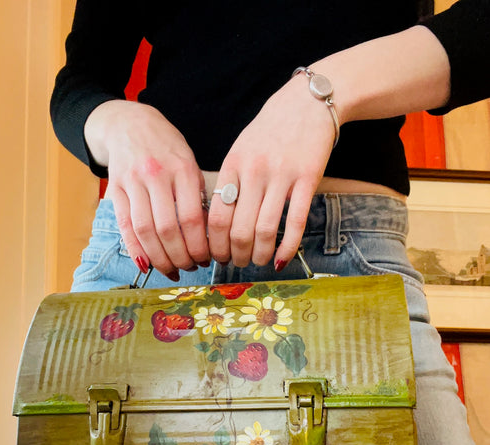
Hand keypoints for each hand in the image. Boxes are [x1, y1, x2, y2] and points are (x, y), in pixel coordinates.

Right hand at [84, 100, 209, 277]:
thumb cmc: (166, 149)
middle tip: (189, 268)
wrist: (130, 124)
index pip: (192, 219)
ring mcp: (133, 182)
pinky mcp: (115, 189)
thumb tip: (206, 237)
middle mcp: (156, 175)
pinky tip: (146, 264)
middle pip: (168, 229)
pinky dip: (135, 250)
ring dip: (159, 258)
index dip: (199, 246)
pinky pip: (125, 226)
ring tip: (171, 270)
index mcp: (182, 169)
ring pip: (145, 231)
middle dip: (180, 257)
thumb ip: (196, 196)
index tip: (205, 260)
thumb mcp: (189, 164)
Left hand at [208, 74, 335, 268]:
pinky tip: (282, 259)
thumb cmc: (271, 130)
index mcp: (233, 165)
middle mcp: (254, 172)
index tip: (218, 257)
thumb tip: (218, 224)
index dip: (215, 246)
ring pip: (265, 230)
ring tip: (259, 262)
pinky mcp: (308, 179)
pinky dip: (287, 247)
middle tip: (238, 264)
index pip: (216, 217)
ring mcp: (281, 176)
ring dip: (260, 255)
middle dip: (236, 256)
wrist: (308, 102)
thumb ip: (230, 182)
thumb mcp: (241, 149)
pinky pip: (296, 223)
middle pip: (238, 230)